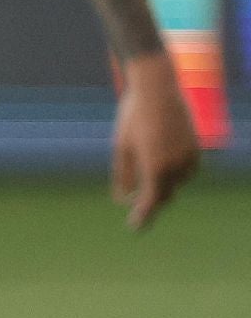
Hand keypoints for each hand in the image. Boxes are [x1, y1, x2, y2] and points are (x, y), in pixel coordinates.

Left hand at [112, 53, 199, 228]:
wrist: (157, 90)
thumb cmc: (133, 117)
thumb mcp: (121, 145)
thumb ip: (122, 174)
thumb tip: (121, 199)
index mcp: (154, 167)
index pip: (150, 202)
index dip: (142, 217)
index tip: (134, 227)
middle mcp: (175, 167)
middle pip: (163, 195)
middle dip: (151, 199)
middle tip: (136, 201)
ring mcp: (189, 159)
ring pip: (176, 183)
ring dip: (162, 182)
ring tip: (148, 163)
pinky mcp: (196, 151)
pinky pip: (186, 171)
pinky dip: (174, 171)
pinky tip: (163, 156)